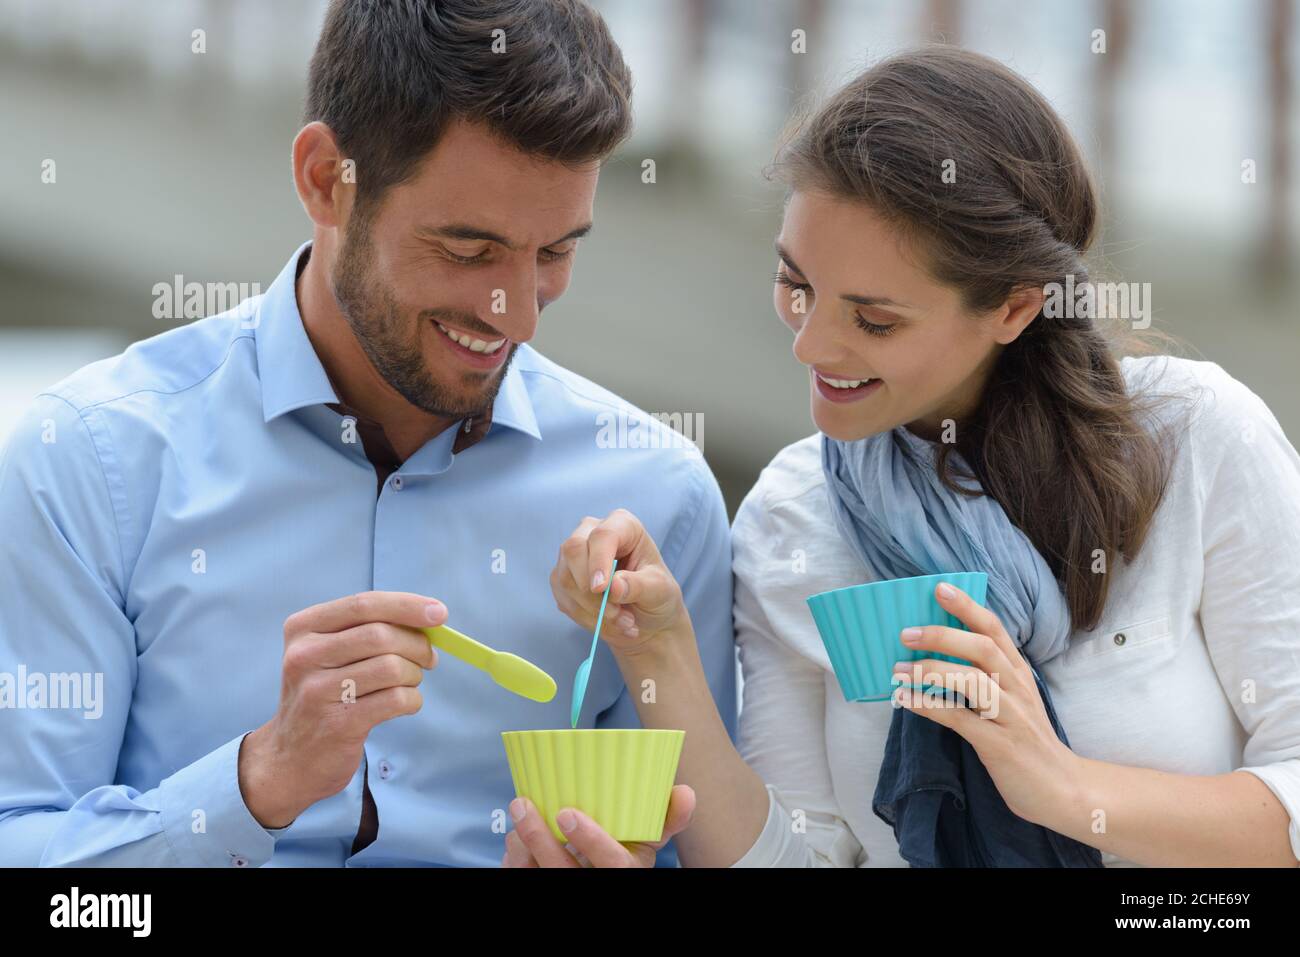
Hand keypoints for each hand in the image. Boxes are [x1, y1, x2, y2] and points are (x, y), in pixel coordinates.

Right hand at [238, 591, 443, 827]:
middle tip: (429, 658)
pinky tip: (405, 703)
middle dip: (417, 645)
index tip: (439, 612)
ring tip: (409, 682)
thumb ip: (370, 629)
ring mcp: (317, 691)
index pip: (363, 604)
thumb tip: (430, 617)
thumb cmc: (324, 696)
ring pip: (392, 667)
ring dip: (414, 675)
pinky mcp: (338, 723)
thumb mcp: (330, 654)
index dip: (407, 605)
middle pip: (381, 635)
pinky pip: (396, 699)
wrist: (291, 758)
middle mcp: (304, 656)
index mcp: (303, 628)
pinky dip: (412, 700)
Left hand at [502, 785, 695, 866]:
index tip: (567, 814)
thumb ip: (667, 817)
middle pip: (565, 873)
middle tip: (525, 805)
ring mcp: (570, 887)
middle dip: (542, 842)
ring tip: (519, 810)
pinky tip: (516, 837)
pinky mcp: (545, 884)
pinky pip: (523, 877)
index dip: (591, 842)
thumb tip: (686, 792)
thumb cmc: (623, 852)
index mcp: (627, 871)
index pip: (614, 866)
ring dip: (522, 845)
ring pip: (540, 875)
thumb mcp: (648, 839)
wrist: (601, 871)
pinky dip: (515, 857)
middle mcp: (597, 884)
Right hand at [549, 509, 687, 655]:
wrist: (645, 616)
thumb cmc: (656, 594)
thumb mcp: (659, 590)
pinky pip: (564, 599)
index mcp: (623, 525)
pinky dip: (587, 618)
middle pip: (573, 550)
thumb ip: (638, 585)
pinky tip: (609, 624)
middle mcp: (592, 532)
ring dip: (593, 610)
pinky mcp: (562, 578)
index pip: (602, 535)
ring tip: (623, 622)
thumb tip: (613, 586)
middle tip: (617, 614)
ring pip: (565, 578)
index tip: (601, 588)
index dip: (598, 560)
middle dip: (592, 590)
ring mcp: (573, 555)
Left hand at [890, 582, 1081, 825]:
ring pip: (973, 681)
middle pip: (984, 648)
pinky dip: (929, 706)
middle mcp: (1017, 689)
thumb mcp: (1014, 700)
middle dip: (943, 635)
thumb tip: (941, 653)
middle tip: (907, 632)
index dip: (968, 607)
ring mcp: (1011, 716)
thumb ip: (988, 676)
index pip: (996, 630)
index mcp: (1019, 674)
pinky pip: (960, 719)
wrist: (1061, 790)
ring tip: (899, 669)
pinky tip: (906, 699)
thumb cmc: (1028, 741)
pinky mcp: (999, 745)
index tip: (939, 589)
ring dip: (931, 670)